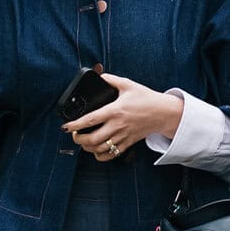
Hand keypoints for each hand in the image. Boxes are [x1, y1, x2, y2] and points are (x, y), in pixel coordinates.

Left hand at [63, 74, 184, 161]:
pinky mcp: (128, 143)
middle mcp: (118, 125)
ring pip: (100, 148)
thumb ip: (112, 80)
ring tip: (83, 142)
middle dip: (78, 139)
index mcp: (115, 110)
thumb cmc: (146, 98)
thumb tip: (100, 74)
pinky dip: (101, 156)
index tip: (65, 126)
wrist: (164, 112)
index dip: (75, 125)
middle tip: (74, 134)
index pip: (91, 120)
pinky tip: (96, 151)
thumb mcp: (128, 85)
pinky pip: (112, 155)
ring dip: (87, 148)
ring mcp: (123, 136)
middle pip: (92, 139)